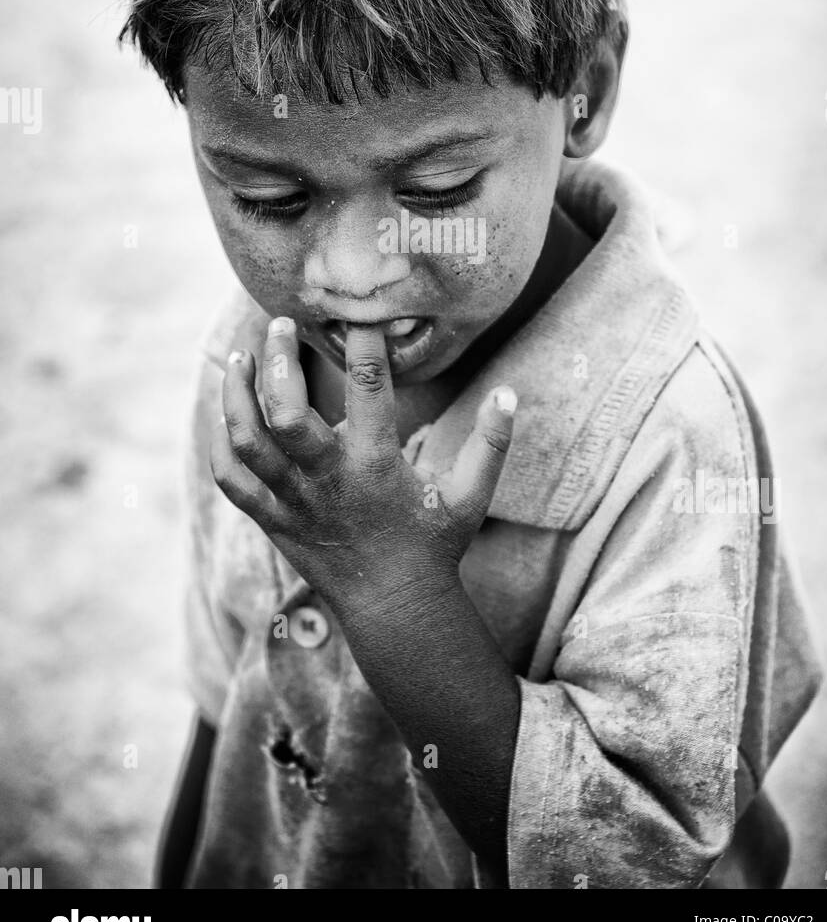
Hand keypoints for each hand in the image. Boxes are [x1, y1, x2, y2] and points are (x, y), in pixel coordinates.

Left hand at [209, 318, 517, 607]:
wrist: (394, 610)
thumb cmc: (434, 546)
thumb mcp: (470, 496)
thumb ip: (490, 444)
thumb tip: (511, 393)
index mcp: (377, 466)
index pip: (369, 388)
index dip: (363, 343)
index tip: (359, 312)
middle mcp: (329, 480)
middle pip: (286, 413)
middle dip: (277, 361)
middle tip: (279, 323)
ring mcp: (294, 501)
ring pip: (248, 441)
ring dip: (237, 394)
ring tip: (240, 357)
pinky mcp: (273, 519)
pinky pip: (232, 479)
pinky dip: (221, 444)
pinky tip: (224, 413)